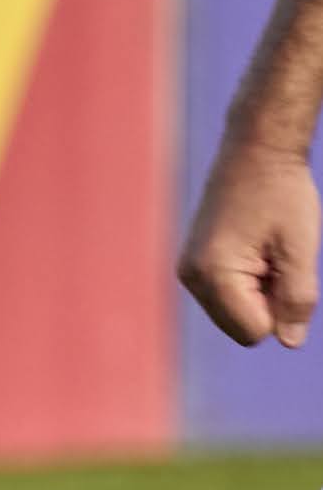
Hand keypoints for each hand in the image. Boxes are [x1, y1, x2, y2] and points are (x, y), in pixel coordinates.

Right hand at [183, 136, 322, 346]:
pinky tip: (253, 246)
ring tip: (264, 248)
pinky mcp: (193, 261)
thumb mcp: (300, 249)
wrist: (255, 148)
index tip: (284, 266)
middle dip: (268, 303)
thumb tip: (290, 341)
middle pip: (241, 327)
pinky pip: (226, 295)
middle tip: (275, 256)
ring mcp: (188, 269)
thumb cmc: (282, 194)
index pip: (255, 331)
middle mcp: (191, 276)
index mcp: (213, 274)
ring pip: (234, 313)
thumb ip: (298, 300)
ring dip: (259, 292)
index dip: (283, 309)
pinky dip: (247, 281)